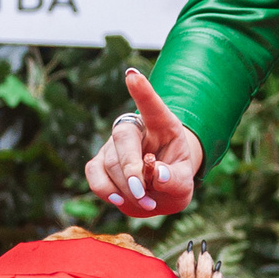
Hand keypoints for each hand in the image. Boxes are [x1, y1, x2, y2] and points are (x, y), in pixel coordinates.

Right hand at [84, 68, 203, 218]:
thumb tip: (157, 174)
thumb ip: (176, 180)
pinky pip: (94, 173)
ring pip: (110, 162)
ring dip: (125, 189)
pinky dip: (106, 191)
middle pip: (123, 137)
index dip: (142, 91)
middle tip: (142, 192)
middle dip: (130, 167)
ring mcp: (114, 145)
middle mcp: (135, 129)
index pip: (152, 106)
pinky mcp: (99, 162)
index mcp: (162, 125)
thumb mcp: (184, 182)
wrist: (159, 190)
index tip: (132, 75)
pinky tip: (120, 200)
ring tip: (146, 202)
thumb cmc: (174, 179)